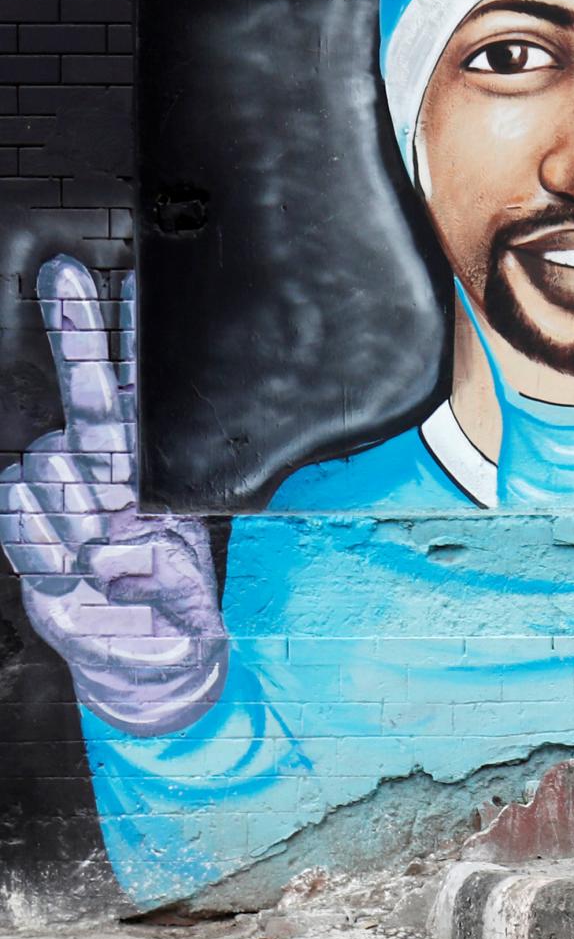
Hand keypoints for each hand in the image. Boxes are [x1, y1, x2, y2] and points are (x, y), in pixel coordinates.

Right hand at [0, 257, 224, 733]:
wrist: (143, 662)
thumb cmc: (174, 611)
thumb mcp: (190, 594)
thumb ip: (164, 579)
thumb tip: (116, 561)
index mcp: (151, 474)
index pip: (135, 398)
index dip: (125, 340)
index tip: (122, 283)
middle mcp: (104, 474)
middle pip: (83, 397)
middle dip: (76, 330)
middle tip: (65, 275)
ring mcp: (61, 496)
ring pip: (43, 463)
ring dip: (69, 514)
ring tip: (99, 560)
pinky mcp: (27, 528)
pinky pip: (15, 512)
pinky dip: (38, 544)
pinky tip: (67, 570)